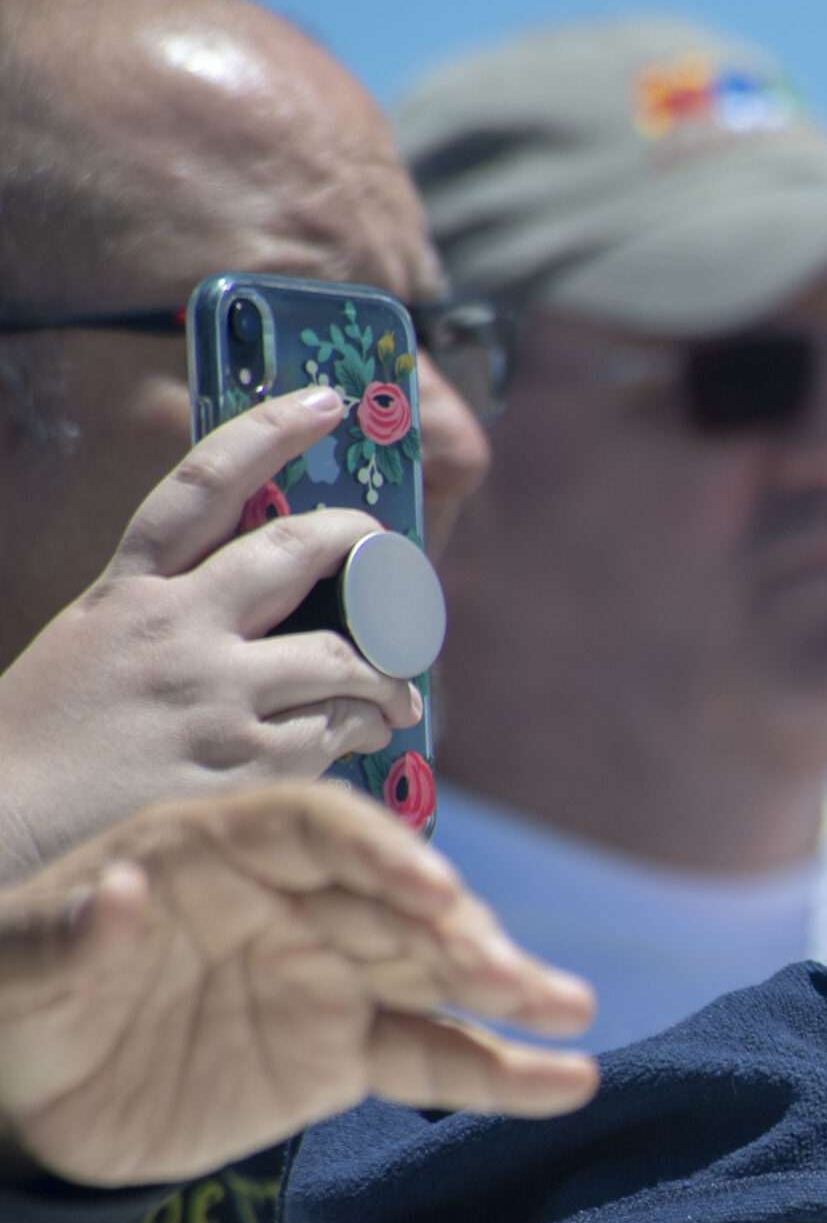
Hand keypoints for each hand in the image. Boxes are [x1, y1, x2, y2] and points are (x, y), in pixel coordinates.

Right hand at [0, 387, 425, 882]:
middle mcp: (174, 630)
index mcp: (129, 589)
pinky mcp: (242, 764)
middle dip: (360, 544)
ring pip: (340, 654)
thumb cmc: (51, 735)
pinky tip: (362, 735)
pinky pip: (337, 731)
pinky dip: (360, 729)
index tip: (327, 400)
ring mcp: (211, 697)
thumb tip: (267, 587)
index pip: (203, 483)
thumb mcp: (93, 639)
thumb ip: (167, 605)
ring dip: (383, 669)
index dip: (270, 431)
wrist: (6, 822)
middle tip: (390, 558)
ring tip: (392, 686)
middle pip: (296, 551)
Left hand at [0, 783, 597, 1184]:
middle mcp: (292, 905)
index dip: (382, 854)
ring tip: (570, 1011)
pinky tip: (566, 1082)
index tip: (432, 892)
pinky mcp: (342, 1055)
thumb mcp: (1, 968)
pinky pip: (430, 1059)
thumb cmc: (9, 1001)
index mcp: (219, 851)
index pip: (318, 832)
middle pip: (395, 903)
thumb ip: (59, 935)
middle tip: (503, 974)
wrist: (22, 1104)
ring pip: (434, 975)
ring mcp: (327, 979)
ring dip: (507, 988)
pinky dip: (499, 1073)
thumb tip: (126, 893)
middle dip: (457, 933)